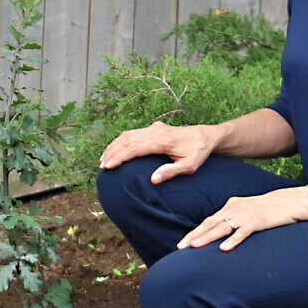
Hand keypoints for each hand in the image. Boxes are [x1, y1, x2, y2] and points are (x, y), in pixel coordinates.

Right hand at [98, 121, 217, 183]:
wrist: (205, 135)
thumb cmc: (198, 152)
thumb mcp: (189, 166)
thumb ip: (171, 172)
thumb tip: (152, 180)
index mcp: (163, 140)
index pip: (135, 148)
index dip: (119, 157)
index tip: (108, 166)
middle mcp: (155, 131)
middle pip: (127, 140)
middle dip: (112, 152)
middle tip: (101, 166)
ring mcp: (153, 128)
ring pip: (128, 134)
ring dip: (114, 146)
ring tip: (104, 159)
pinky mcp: (153, 128)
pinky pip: (133, 133)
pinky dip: (121, 141)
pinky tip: (115, 149)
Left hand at [178, 187, 307, 251]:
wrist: (290, 201)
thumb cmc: (269, 209)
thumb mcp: (247, 211)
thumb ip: (234, 219)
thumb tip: (221, 233)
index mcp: (231, 206)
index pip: (208, 220)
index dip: (195, 232)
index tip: (182, 242)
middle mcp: (235, 208)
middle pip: (210, 224)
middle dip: (194, 235)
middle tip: (180, 246)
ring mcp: (246, 215)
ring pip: (222, 227)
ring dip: (207, 237)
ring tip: (194, 246)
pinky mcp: (258, 221)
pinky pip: (243, 232)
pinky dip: (233, 240)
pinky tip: (224, 248)